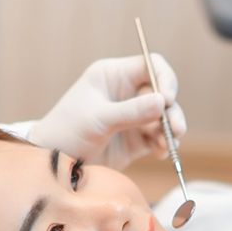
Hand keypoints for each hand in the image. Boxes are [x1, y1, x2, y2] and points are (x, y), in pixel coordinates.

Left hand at [28, 55, 186, 170]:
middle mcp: (125, 94)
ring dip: (170, 131)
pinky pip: (157, 139)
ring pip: (162, 118)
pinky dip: (163, 145)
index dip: (164, 79)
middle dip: (172, 111)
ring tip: (169, 145)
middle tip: (176, 129)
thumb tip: (163, 102)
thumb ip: (131, 111)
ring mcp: (131, 118)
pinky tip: (162, 153)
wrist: (55, 164)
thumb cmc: (67, 132)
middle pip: (161, 94)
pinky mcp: (134, 141)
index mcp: (113, 76)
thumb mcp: (98, 119)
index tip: (167, 100)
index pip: (150, 65)